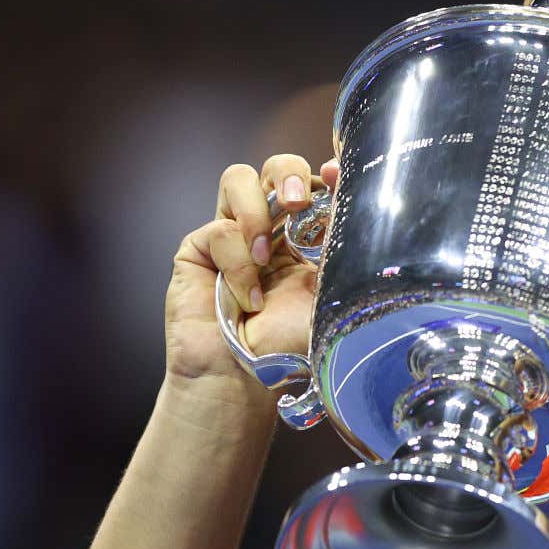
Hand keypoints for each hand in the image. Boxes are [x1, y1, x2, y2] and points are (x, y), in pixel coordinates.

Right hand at [162, 153, 339, 398]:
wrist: (245, 380)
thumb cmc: (290, 348)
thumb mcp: (332, 296)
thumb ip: (342, 251)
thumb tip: (349, 205)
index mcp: (309, 237)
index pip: (317, 185)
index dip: (324, 171)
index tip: (334, 173)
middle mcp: (273, 229)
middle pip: (278, 168)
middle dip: (288, 175)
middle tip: (298, 201)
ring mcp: (233, 234)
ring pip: (239, 179)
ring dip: (255, 211)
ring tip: (266, 254)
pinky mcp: (200, 247)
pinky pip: (218, 230)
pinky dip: (237, 264)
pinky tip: (249, 299)